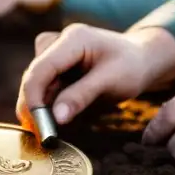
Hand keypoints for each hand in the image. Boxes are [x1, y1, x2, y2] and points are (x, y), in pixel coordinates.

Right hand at [16, 24, 174, 127]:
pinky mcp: (54, 66)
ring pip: (36, 86)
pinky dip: (50, 106)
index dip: (33, 97)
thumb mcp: (111, 81)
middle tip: (45, 135)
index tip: (39, 125)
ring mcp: (53, 53)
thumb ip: (82, 96)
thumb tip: (56, 118)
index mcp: (72, 39)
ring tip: (55, 128)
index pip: (40, 69)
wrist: (140, 59)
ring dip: (43, 108)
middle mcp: (57, 42)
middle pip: (33, 78)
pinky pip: (44, 89)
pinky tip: (62, 116)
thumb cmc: (130, 66)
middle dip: (35, 107)